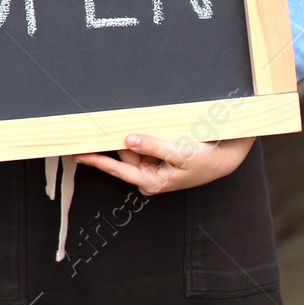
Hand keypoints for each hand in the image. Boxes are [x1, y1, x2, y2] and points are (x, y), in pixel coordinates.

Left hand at [72, 133, 254, 194]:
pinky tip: (139, 125)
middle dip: (113, 140)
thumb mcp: (180, 153)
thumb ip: (153, 146)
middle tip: (98, 124)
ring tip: (129, 123)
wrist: (225, 157)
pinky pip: (143, 142)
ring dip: (129, 135)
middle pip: (123, 154)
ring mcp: (153, 166)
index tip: (78, 154)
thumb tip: (128, 140)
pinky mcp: (158, 156)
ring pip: (133, 146)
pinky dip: (139, 134)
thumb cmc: (205, 160)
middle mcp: (148, 175)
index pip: (117, 169)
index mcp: (151, 181)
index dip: (96, 160)